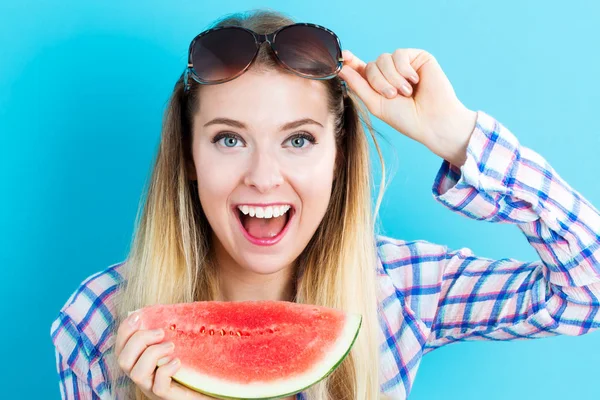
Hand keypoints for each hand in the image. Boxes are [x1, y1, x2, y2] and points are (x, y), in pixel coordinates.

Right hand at [115, 311, 214, 398]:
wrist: (206, 388)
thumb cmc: (190, 365)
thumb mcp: (175, 345)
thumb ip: (166, 331)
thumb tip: (164, 309)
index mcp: (139, 362)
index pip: (120, 347)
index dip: (124, 330)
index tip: (137, 316)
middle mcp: (142, 376)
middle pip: (123, 360)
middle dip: (139, 340)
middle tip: (160, 332)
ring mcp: (152, 388)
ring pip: (137, 374)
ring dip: (152, 354)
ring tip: (171, 346)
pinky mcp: (166, 396)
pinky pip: (157, 387)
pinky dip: (165, 370)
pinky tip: (177, 362)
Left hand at [339, 48, 477, 166]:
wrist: (431, 120)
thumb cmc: (405, 117)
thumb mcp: (375, 103)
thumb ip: (357, 85)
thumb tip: (341, 68)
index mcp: (378, 84)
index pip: (361, 69)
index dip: (351, 62)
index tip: (343, 57)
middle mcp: (390, 72)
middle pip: (371, 65)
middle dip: (379, 82)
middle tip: (393, 96)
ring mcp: (404, 64)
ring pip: (384, 59)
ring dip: (392, 79)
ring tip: (406, 92)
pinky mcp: (417, 57)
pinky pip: (399, 55)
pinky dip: (404, 70)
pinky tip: (415, 82)